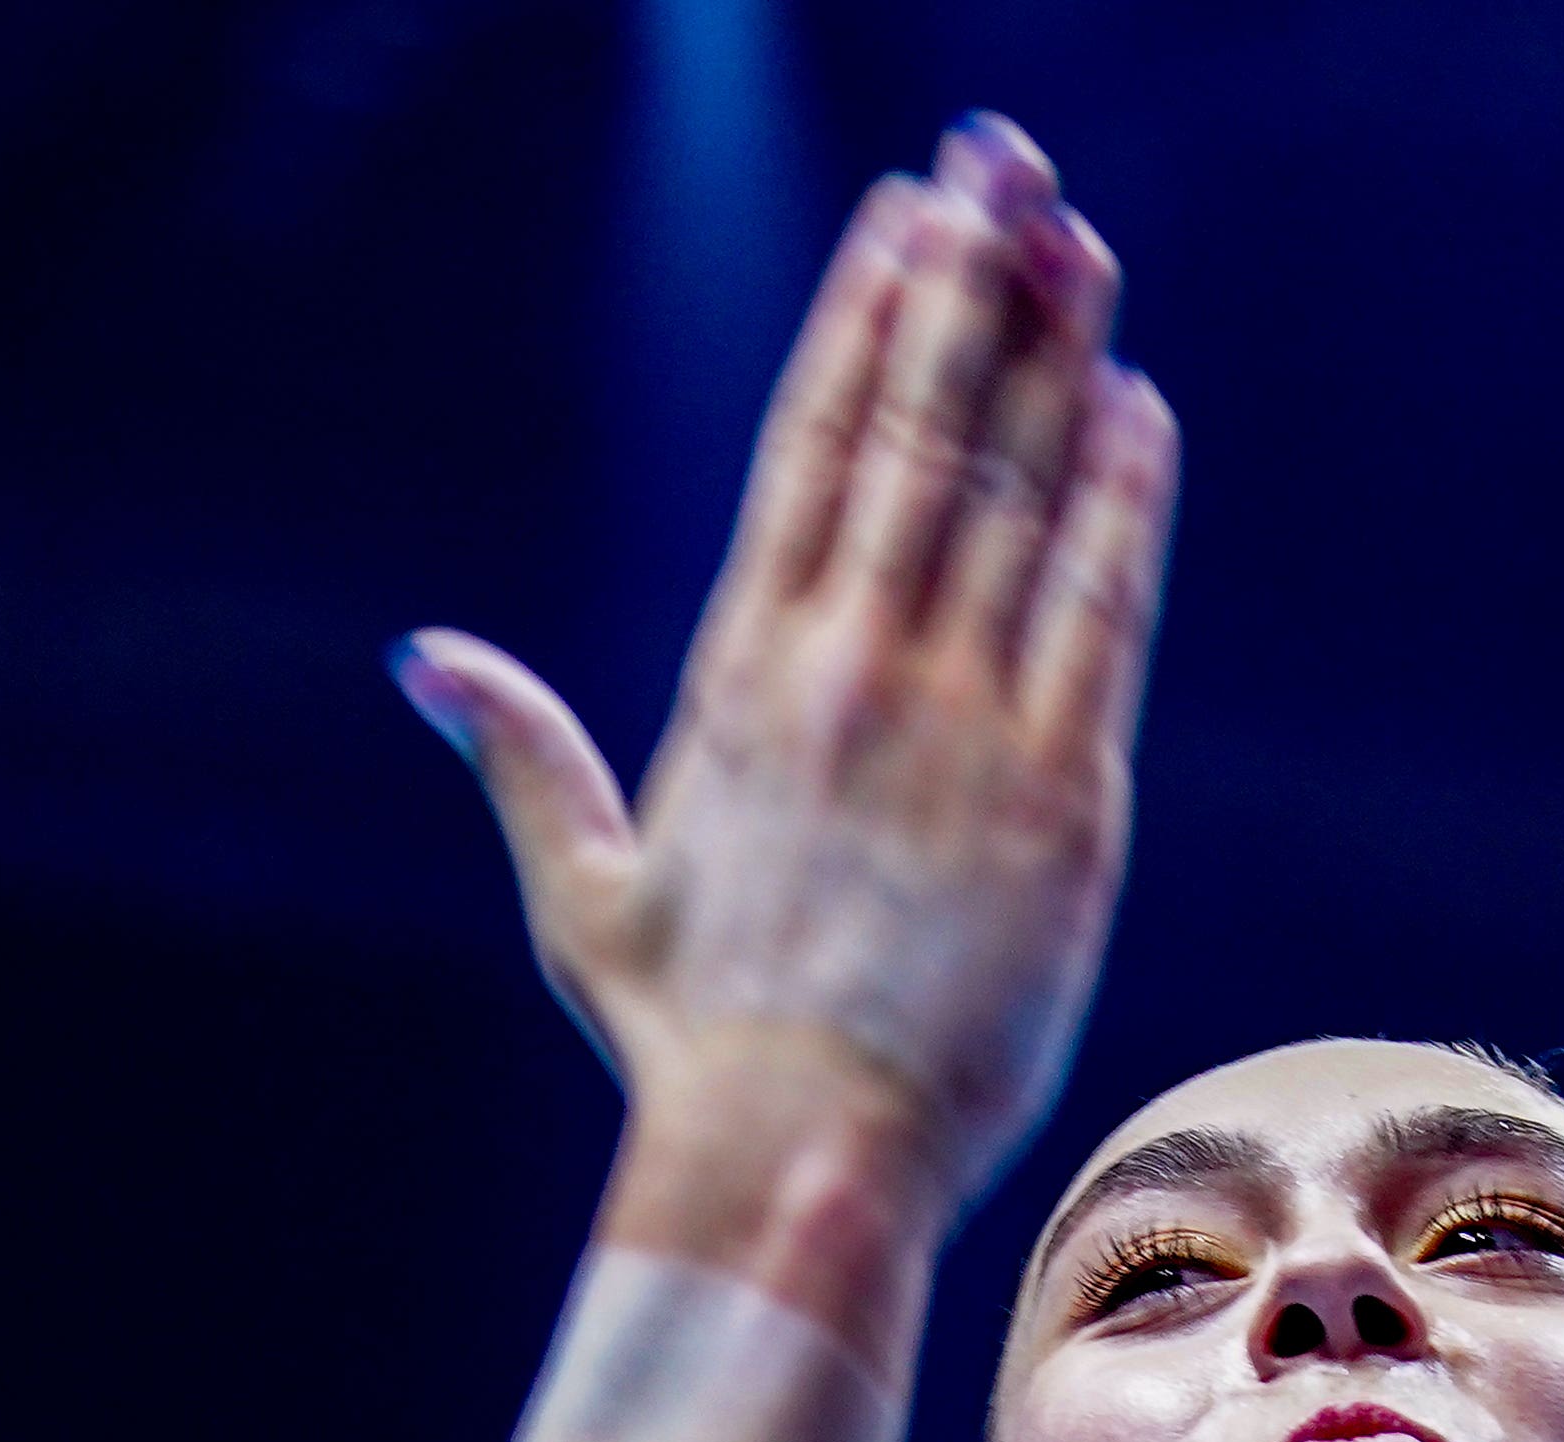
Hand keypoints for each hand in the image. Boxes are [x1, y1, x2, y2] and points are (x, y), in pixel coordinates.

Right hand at [392, 116, 1177, 1217]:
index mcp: (742, 676)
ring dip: (1057, 358)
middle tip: (1006, 162)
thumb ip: (521, 757)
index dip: (868, 318)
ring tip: (1081, 247)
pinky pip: (1099, 612)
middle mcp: (850, 672)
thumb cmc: (691, 1046)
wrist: (796, 1158)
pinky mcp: (1060, 796)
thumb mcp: (582, 892)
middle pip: (925, 433)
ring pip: (1020, 498)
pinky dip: (1122, 506)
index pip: (817, 450)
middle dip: (971, 284)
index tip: (908, 218)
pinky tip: (1138, 412)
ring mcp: (960, 725)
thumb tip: (425, 658)